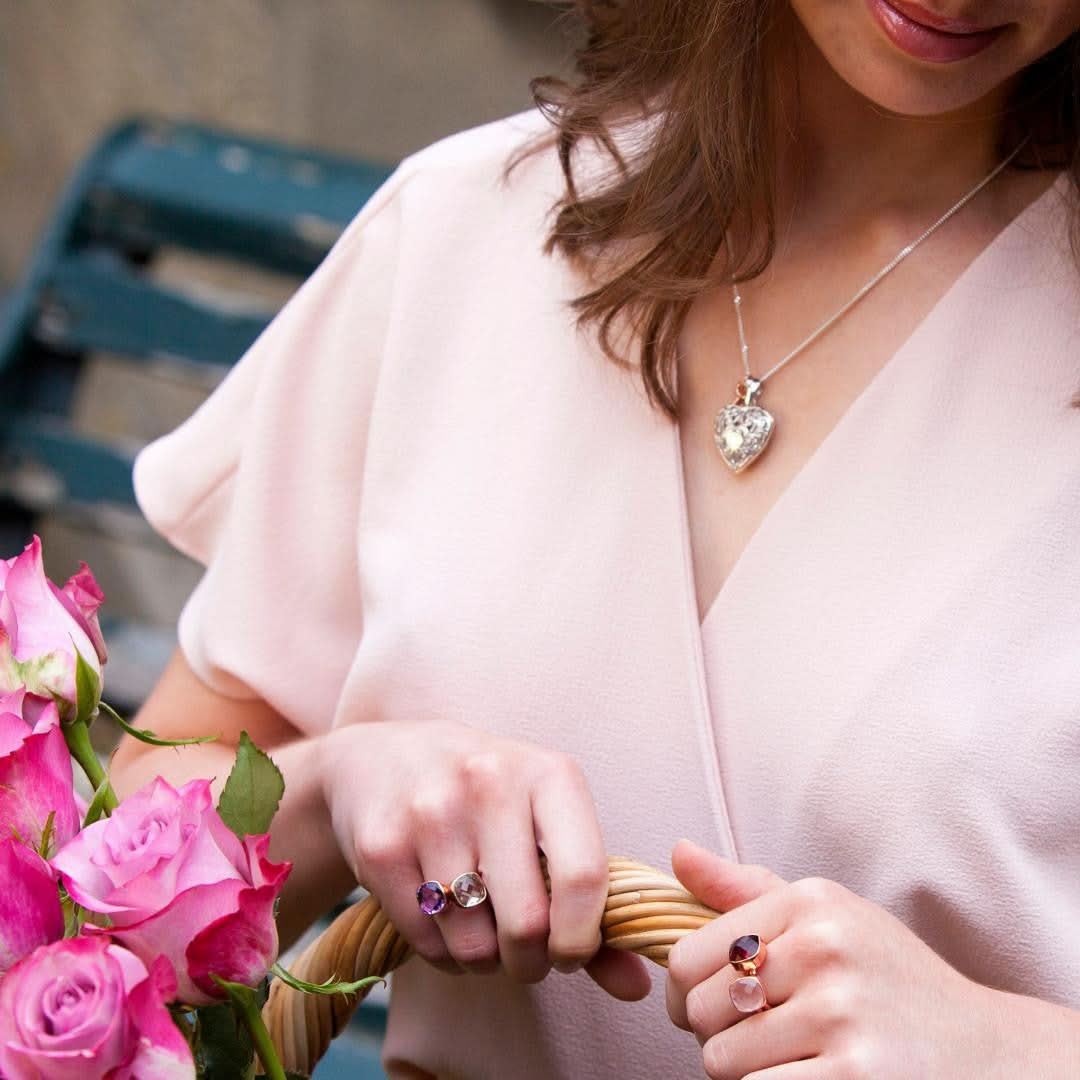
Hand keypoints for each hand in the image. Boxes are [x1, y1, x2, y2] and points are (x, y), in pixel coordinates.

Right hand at [318, 719, 649, 1000]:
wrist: (383, 758)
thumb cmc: (486, 800)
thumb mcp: (545, 824)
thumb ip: (594, 904)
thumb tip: (637, 987)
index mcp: (548, 773)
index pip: (584, 876)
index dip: (582, 939)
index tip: (570, 952)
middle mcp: (490, 782)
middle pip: (527, 922)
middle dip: (530, 961)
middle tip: (523, 953)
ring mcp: (431, 810)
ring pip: (473, 943)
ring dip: (484, 961)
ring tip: (482, 932)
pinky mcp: (381, 845)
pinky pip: (426, 942)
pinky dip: (442, 955)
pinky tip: (446, 924)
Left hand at [666, 839, 1013, 1078]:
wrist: (986, 1051)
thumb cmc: (887, 979)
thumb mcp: (827, 916)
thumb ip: (744, 889)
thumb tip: (678, 852)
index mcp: (808, 901)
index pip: (686, 955)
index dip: (685, 992)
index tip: (712, 1006)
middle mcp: (823, 945)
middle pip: (699, 1010)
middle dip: (716, 1036)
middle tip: (760, 1040)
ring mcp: (840, 1013)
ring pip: (721, 1061)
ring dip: (744, 1074)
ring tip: (790, 1060)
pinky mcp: (856, 1077)